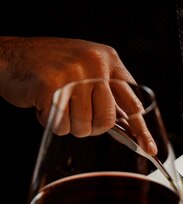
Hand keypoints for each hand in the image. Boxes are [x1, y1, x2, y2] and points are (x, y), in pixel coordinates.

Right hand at [0, 36, 135, 135]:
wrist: (9, 55)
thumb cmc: (49, 67)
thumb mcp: (87, 70)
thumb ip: (107, 93)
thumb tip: (129, 126)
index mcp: (108, 59)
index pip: (132, 100)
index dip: (140, 128)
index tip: (148, 148)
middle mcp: (94, 63)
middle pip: (107, 120)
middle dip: (91, 127)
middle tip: (75, 114)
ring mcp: (74, 74)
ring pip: (84, 126)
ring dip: (68, 124)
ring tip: (57, 104)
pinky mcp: (52, 86)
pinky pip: (61, 125)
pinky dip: (50, 122)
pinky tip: (43, 104)